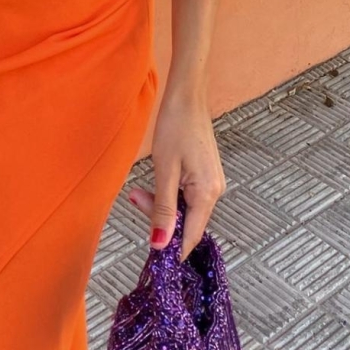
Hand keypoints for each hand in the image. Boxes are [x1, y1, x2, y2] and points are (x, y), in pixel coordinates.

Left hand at [127, 86, 225, 260]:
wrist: (186, 96)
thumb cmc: (175, 127)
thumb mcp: (164, 170)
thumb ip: (163, 209)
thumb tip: (160, 245)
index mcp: (207, 193)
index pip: (190, 237)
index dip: (170, 248)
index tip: (149, 252)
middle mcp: (215, 191)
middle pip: (186, 223)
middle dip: (159, 218)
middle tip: (134, 197)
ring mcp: (211, 183)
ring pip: (184, 209)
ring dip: (161, 204)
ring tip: (138, 189)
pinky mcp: (205, 175)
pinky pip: (186, 196)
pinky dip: (168, 194)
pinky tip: (155, 183)